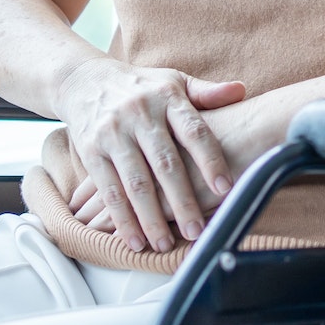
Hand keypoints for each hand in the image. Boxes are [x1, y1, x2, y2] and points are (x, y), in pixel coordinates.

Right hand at [53, 57, 246, 251]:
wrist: (83, 80)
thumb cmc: (142, 87)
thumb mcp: (174, 81)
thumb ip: (207, 93)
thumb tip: (240, 90)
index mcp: (167, 98)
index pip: (194, 131)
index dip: (210, 160)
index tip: (226, 188)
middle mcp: (139, 115)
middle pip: (165, 163)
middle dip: (182, 201)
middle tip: (197, 232)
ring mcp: (113, 134)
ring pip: (135, 182)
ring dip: (150, 217)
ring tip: (164, 245)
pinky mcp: (90, 151)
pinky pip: (109, 189)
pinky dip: (122, 218)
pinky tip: (134, 240)